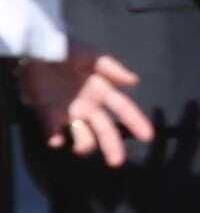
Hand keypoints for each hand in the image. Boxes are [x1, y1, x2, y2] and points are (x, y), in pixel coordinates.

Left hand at [18, 45, 154, 167]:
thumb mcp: (91, 55)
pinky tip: (57, 139)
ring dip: (83, 143)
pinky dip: (56, 139)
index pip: (123, 109)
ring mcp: (68, 112)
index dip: (136, 122)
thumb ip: (113, 68)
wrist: (37, 49)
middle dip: (112, 146)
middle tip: (116, 162)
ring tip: (81, 145)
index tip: (148, 136)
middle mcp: (88, 106)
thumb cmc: (66, 49)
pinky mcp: (47, 115)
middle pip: (105, 130)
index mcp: (102, 90)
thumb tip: (135, 82)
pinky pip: (53, 133)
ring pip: (82, 136)